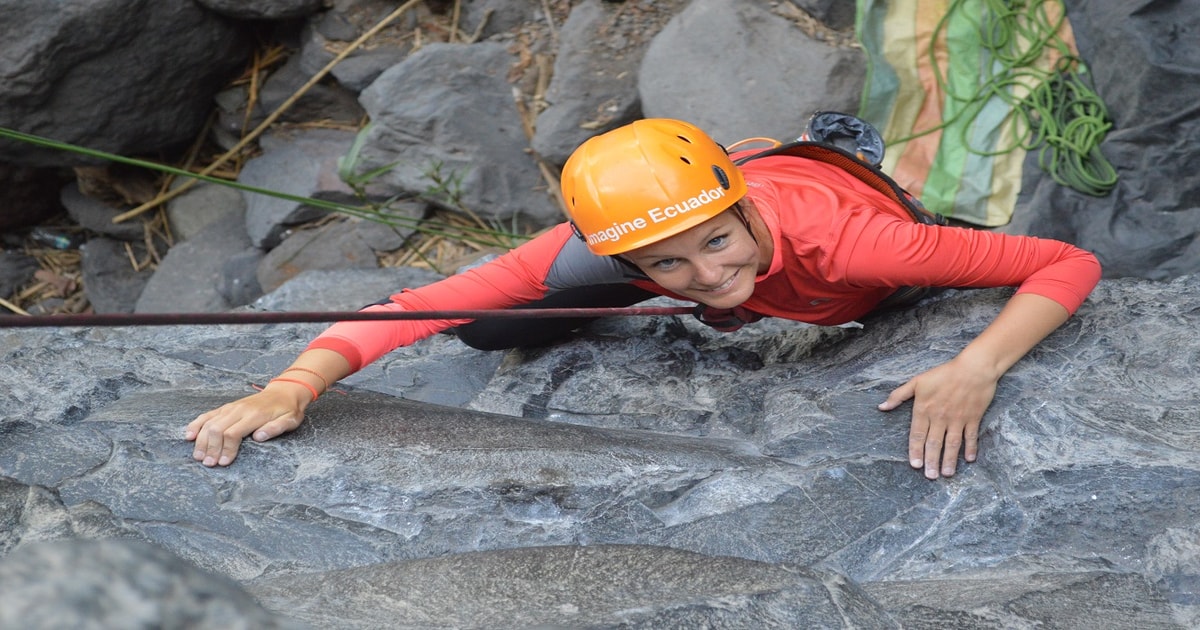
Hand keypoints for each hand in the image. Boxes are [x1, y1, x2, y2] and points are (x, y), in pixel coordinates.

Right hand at [184, 386, 308, 466]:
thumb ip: (276, 428)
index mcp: (255, 415)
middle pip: (217, 429)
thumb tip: (259, 437)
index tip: (223, 463)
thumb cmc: (288, 409)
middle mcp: (239, 410)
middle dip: (211, 448)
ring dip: (202, 440)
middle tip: (209, 464)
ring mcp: (231, 407)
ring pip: (210, 423)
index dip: (226, 449)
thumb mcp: (291, 420)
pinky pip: (208, 415)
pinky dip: (197, 425)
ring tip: (199, 457)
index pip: (233, 433)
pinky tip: (189, 436)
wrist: (284, 391)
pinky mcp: (226, 407)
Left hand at [878, 356, 998, 478]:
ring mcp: (957, 418)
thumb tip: (881, 407)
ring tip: (946, 474)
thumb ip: (898, 395)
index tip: (915, 465)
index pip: (917, 434)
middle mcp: (940, 416)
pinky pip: (971, 436)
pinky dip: (971, 448)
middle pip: (934, 442)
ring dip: (949, 460)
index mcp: (924, 409)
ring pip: (952, 443)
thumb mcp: (917, 381)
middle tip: (930, 476)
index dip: (915, 450)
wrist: (973, 368)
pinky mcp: (973, 418)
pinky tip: (969, 460)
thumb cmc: (944, 373)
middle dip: (931, 461)